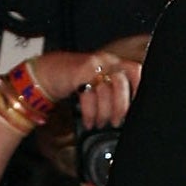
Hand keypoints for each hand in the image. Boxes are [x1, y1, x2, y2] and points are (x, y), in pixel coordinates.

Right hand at [29, 35, 148, 121]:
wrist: (47, 71)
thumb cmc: (76, 78)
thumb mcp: (98, 79)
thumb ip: (113, 89)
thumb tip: (126, 111)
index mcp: (114, 62)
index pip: (134, 70)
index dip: (138, 87)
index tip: (136, 103)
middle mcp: (105, 61)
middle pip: (121, 83)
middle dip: (121, 106)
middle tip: (117, 121)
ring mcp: (92, 66)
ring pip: (105, 91)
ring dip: (104, 113)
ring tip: (101, 123)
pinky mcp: (78, 73)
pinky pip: (89, 96)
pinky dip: (90, 113)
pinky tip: (90, 121)